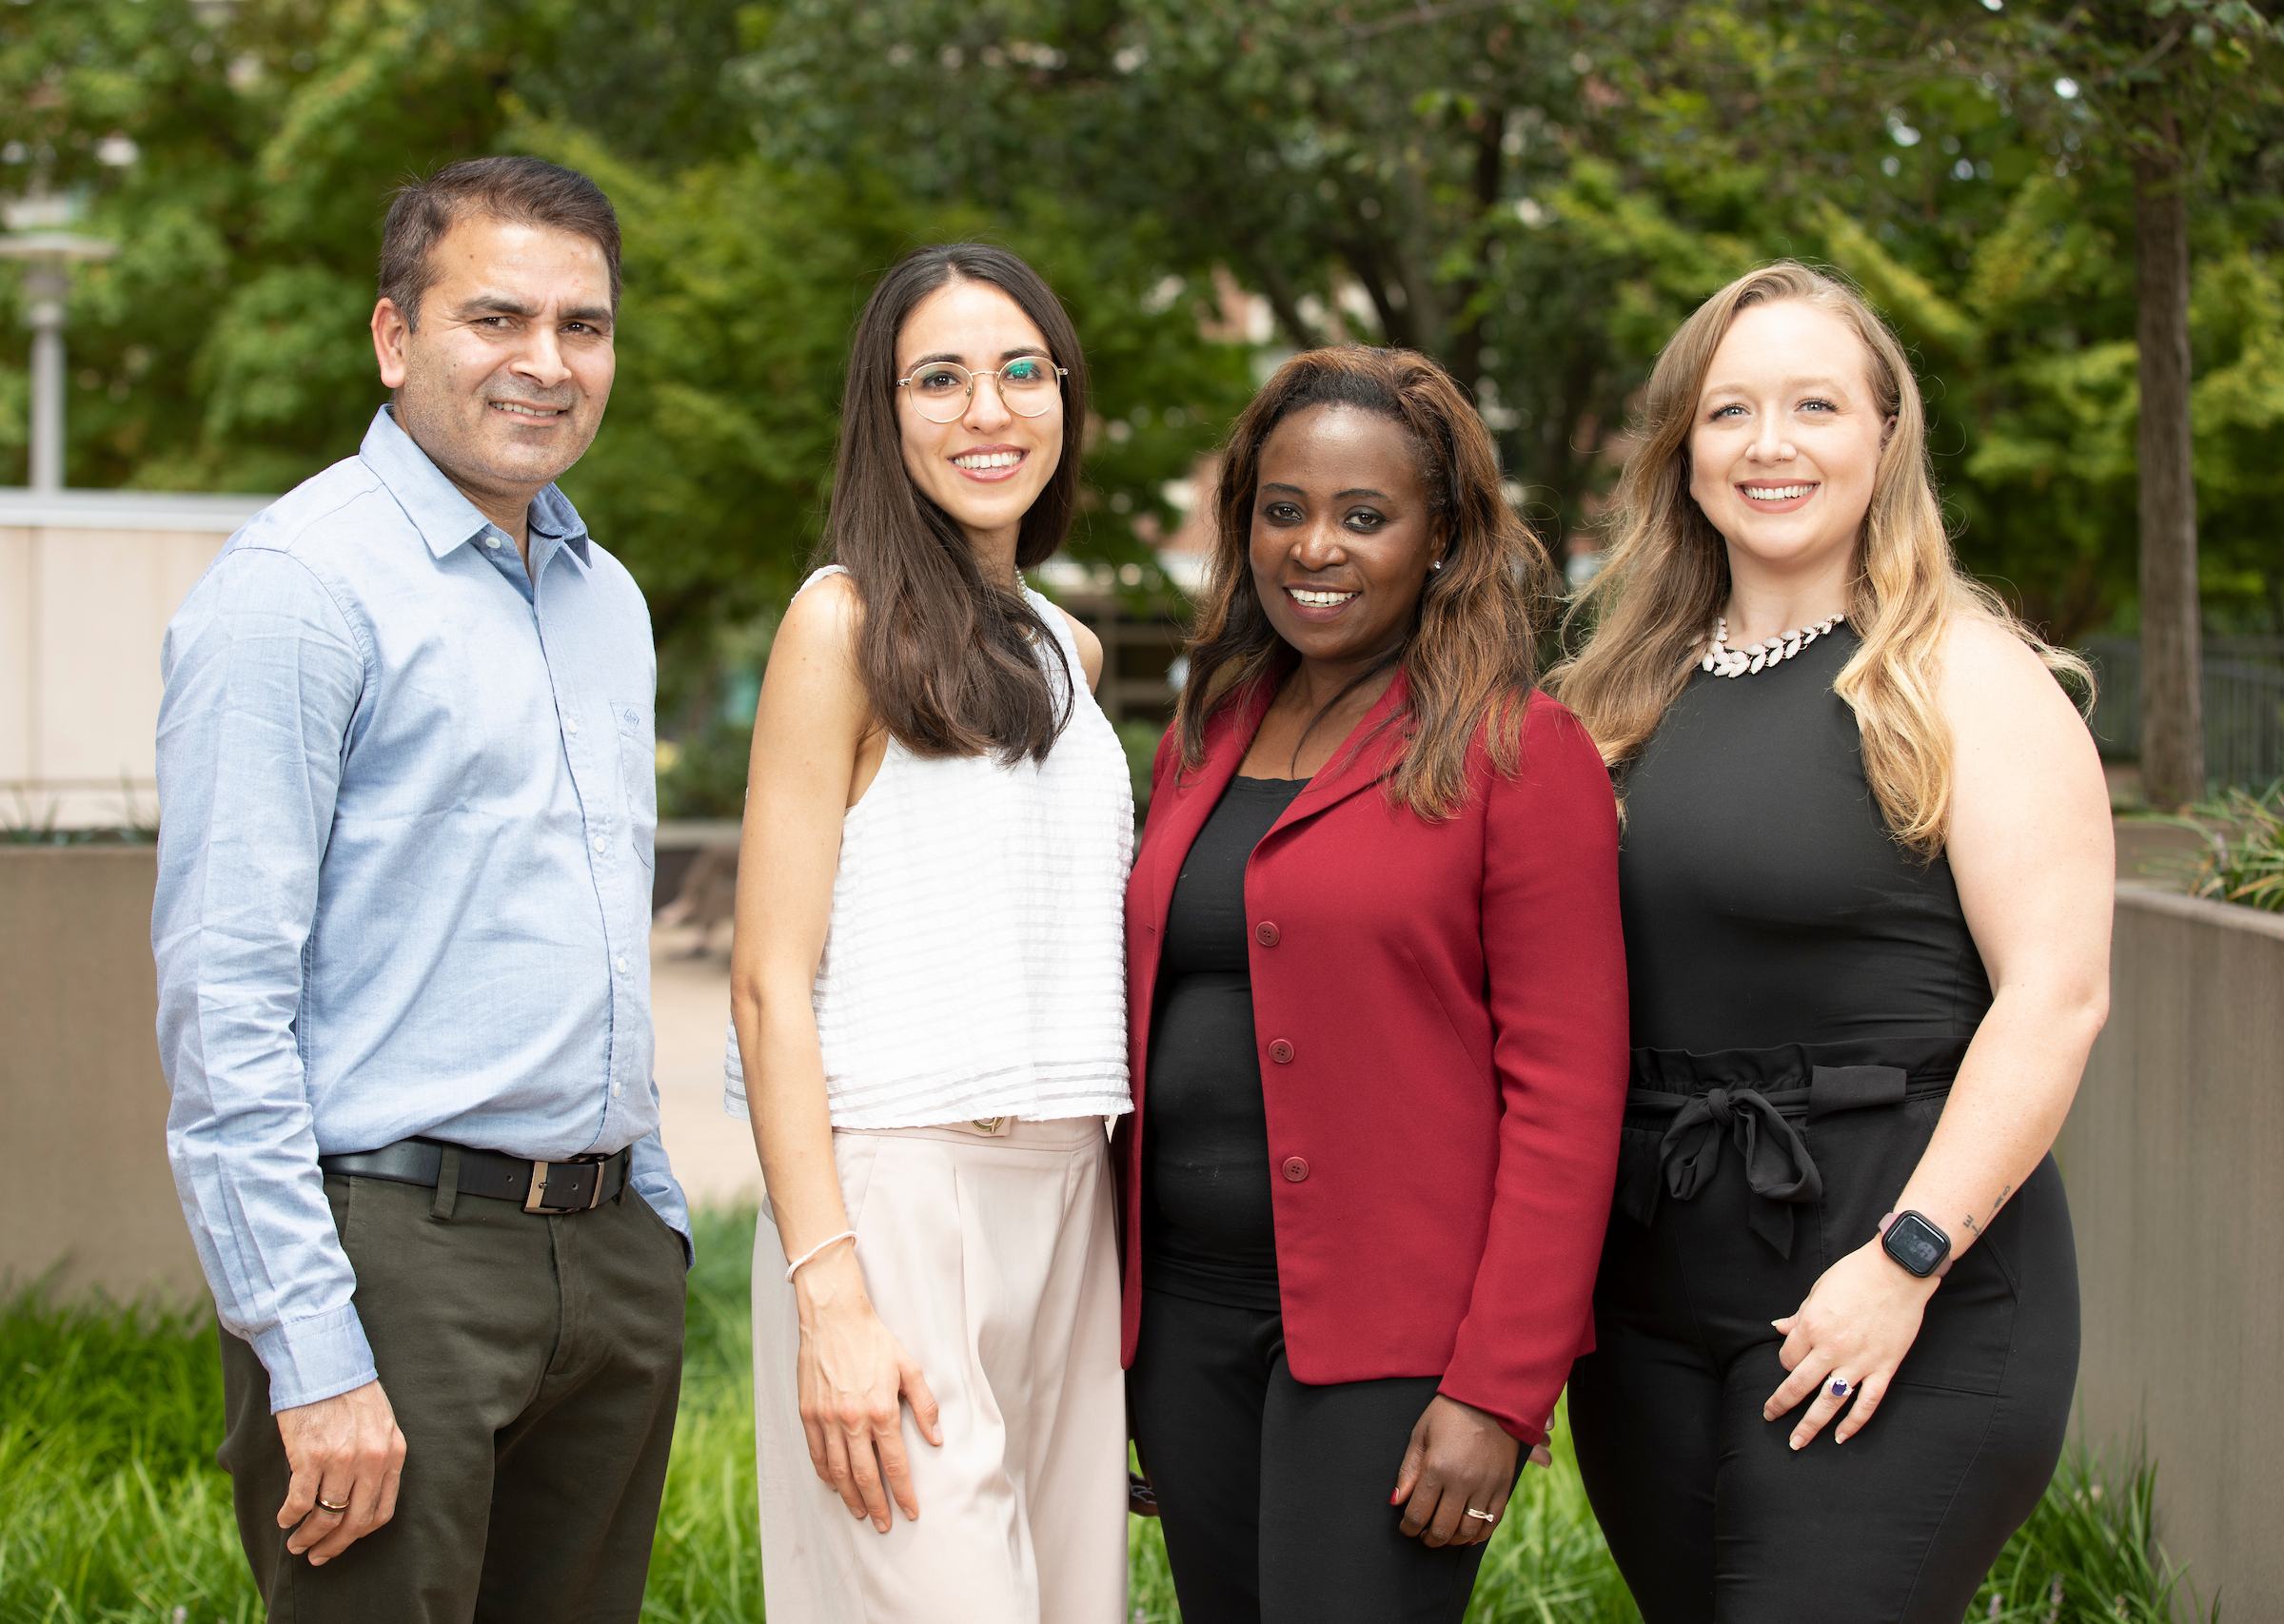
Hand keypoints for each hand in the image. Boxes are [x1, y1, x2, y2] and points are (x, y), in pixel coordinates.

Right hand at [275, 1379, 406, 1565]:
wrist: (325, 1362)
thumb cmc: (349, 1393)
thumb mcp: (380, 1424)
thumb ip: (377, 1457)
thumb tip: (361, 1497)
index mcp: (393, 1453)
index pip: (381, 1512)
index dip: (359, 1535)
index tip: (342, 1543)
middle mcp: (372, 1460)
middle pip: (355, 1522)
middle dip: (334, 1545)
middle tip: (317, 1556)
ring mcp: (342, 1460)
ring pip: (326, 1517)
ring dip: (308, 1537)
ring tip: (296, 1543)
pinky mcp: (311, 1456)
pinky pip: (300, 1501)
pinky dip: (290, 1517)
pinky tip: (284, 1519)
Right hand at [794, 1248, 942, 1532]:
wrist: (834, 1317)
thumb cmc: (875, 1340)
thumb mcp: (909, 1367)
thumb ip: (925, 1405)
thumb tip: (936, 1439)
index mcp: (881, 1410)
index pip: (895, 1464)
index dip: (903, 1492)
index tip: (910, 1512)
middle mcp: (852, 1419)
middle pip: (865, 1475)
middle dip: (876, 1504)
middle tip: (884, 1525)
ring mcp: (826, 1418)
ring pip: (838, 1470)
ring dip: (850, 1496)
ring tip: (860, 1512)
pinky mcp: (807, 1412)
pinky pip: (816, 1453)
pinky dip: (825, 1474)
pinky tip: (834, 1485)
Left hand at [1389, 1395, 1520, 1546]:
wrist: (1490, 1399)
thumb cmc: (1449, 1413)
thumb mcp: (1421, 1434)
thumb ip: (1408, 1471)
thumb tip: (1396, 1502)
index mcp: (1436, 1468)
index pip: (1417, 1514)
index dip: (1408, 1528)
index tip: (1406, 1528)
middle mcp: (1461, 1481)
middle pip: (1442, 1529)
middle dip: (1428, 1538)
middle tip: (1423, 1535)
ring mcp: (1485, 1486)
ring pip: (1467, 1531)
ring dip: (1452, 1540)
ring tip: (1444, 1534)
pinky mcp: (1504, 1487)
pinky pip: (1492, 1522)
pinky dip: (1479, 1535)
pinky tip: (1468, 1533)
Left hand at [1765, 1238, 1941, 1448]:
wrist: (1899, 1270)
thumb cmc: (1856, 1274)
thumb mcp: (1818, 1291)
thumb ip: (1799, 1316)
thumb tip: (1778, 1328)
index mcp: (1811, 1327)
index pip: (1788, 1359)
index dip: (1786, 1363)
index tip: (1790, 1363)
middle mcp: (1831, 1349)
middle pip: (1799, 1387)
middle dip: (1781, 1405)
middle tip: (1770, 1418)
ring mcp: (1859, 1362)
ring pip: (1829, 1403)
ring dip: (1810, 1425)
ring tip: (1797, 1441)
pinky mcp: (1884, 1368)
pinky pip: (1867, 1403)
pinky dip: (1854, 1423)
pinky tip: (1841, 1437)